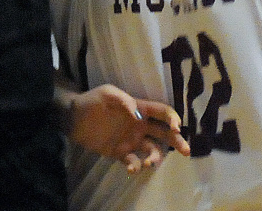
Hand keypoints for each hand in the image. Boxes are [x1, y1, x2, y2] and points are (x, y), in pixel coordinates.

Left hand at [68, 83, 189, 172]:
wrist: (74, 118)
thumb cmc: (93, 101)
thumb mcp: (108, 93)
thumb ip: (123, 101)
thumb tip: (137, 112)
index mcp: (140, 108)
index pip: (162, 112)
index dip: (172, 118)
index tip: (177, 127)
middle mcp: (140, 125)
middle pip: (164, 133)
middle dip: (177, 141)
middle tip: (187, 151)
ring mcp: (131, 140)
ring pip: (152, 150)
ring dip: (155, 158)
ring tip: (148, 163)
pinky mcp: (121, 153)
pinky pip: (133, 162)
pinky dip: (135, 167)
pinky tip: (131, 168)